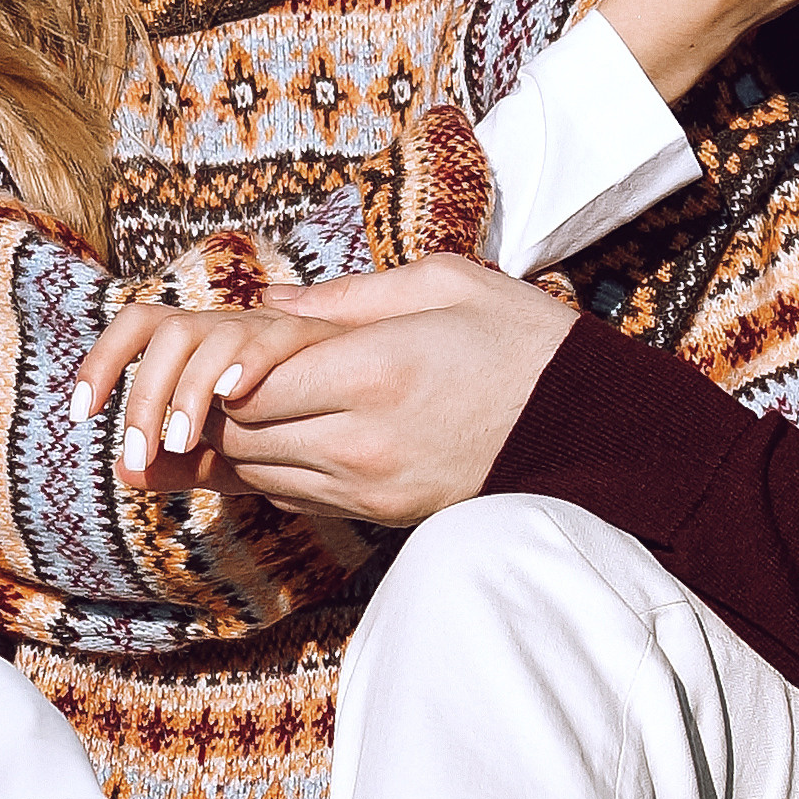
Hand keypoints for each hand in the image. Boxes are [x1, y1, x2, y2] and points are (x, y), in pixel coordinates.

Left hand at [212, 265, 575, 523]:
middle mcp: (363, 441)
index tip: (217, 346)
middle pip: (239, 434)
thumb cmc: (521, 340)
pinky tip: (269, 436)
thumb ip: (345, 296)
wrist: (593, 428)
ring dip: (233, 441)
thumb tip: (268, 302)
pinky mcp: (382, 514)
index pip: (245, 384)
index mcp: (373, 372)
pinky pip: (293, 497)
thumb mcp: (443, 284)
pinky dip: (268, 469)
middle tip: (205, 375)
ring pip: (257, 473)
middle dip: (210, 406)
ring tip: (223, 405)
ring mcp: (371, 488)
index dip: (214, 367)